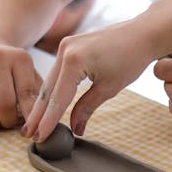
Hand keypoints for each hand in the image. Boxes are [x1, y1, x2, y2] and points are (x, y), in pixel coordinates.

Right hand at [0, 35, 42, 129]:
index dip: (29, 117)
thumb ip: (36, 93)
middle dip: (8, 121)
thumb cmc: (7, 66)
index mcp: (18, 58)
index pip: (26, 94)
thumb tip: (37, 123)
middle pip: (5, 103)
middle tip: (8, 124)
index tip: (29, 129)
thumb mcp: (26, 72)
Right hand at [21, 18, 155, 140]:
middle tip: (28, 135)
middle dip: (38, 114)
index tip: (39, 137)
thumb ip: (86, 108)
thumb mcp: (108, 88)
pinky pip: (57, 72)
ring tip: (33, 124)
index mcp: (73, 60)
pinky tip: (46, 104)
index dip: (48, 120)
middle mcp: (64, 50)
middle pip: (48, 89)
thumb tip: (75, 128)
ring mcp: (65, 45)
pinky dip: (53, 89)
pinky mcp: (69, 46)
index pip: (58, 98)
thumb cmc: (131, 58)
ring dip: (43, 103)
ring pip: (51, 81)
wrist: (143, 33)